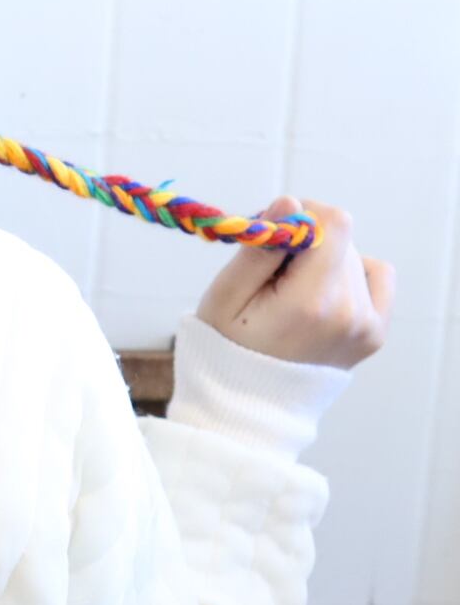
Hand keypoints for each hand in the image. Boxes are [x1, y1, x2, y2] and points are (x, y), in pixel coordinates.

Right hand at [196, 196, 393, 367]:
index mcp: (312, 301)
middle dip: (305, 240)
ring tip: (290, 289)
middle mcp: (351, 313)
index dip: (300, 217)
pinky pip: (376, 276)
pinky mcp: (375, 332)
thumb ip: (261, 248)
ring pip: (354, 256)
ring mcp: (369, 325)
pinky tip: (321, 292)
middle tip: (270, 268)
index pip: (334, 223)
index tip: (272, 236)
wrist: (250, 401)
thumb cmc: (228, 345)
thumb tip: (290, 203)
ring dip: (324, 260)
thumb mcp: (226, 293)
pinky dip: (350, 274)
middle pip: (340, 239)